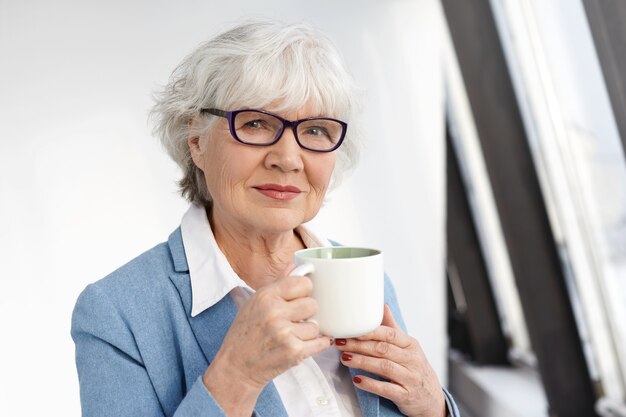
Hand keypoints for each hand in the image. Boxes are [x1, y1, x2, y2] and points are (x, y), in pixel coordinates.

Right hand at [203, 273, 331, 415]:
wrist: (236, 367)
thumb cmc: (245, 334)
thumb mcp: (254, 303)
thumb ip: (278, 284)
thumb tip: (297, 265)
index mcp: (265, 295)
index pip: (303, 283)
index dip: (304, 291)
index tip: (300, 298)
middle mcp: (275, 311)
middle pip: (313, 304)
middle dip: (306, 313)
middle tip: (294, 321)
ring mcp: (285, 332)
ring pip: (316, 325)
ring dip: (307, 332)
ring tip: (291, 336)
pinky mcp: (294, 351)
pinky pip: (320, 342)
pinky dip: (315, 345)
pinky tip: (303, 344)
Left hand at [335, 304, 445, 416]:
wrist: (432, 398)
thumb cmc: (415, 368)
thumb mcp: (408, 347)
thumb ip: (393, 328)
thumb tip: (382, 306)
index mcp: (411, 345)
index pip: (390, 334)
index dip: (370, 331)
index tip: (352, 329)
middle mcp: (412, 360)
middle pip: (383, 349)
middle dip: (360, 345)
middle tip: (341, 343)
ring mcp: (410, 378)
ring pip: (384, 367)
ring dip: (362, 362)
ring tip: (345, 358)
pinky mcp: (406, 396)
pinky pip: (387, 389)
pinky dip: (371, 384)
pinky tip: (357, 380)